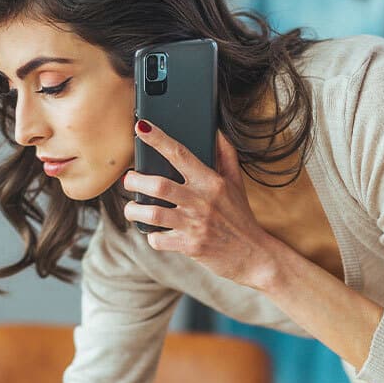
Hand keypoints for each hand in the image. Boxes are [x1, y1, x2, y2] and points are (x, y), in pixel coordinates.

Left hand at [123, 123, 281, 288]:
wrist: (254, 255)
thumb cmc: (241, 216)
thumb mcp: (237, 183)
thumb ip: (226, 155)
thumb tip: (216, 130)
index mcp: (212, 182)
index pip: (181, 154)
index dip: (158, 139)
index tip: (141, 126)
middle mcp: (202, 201)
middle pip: (159, 184)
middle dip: (135, 180)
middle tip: (128, 180)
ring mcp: (195, 224)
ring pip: (153, 213)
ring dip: (134, 210)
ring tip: (132, 208)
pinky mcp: (190, 246)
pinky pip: (159, 239)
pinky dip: (152, 236)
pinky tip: (155, 232)